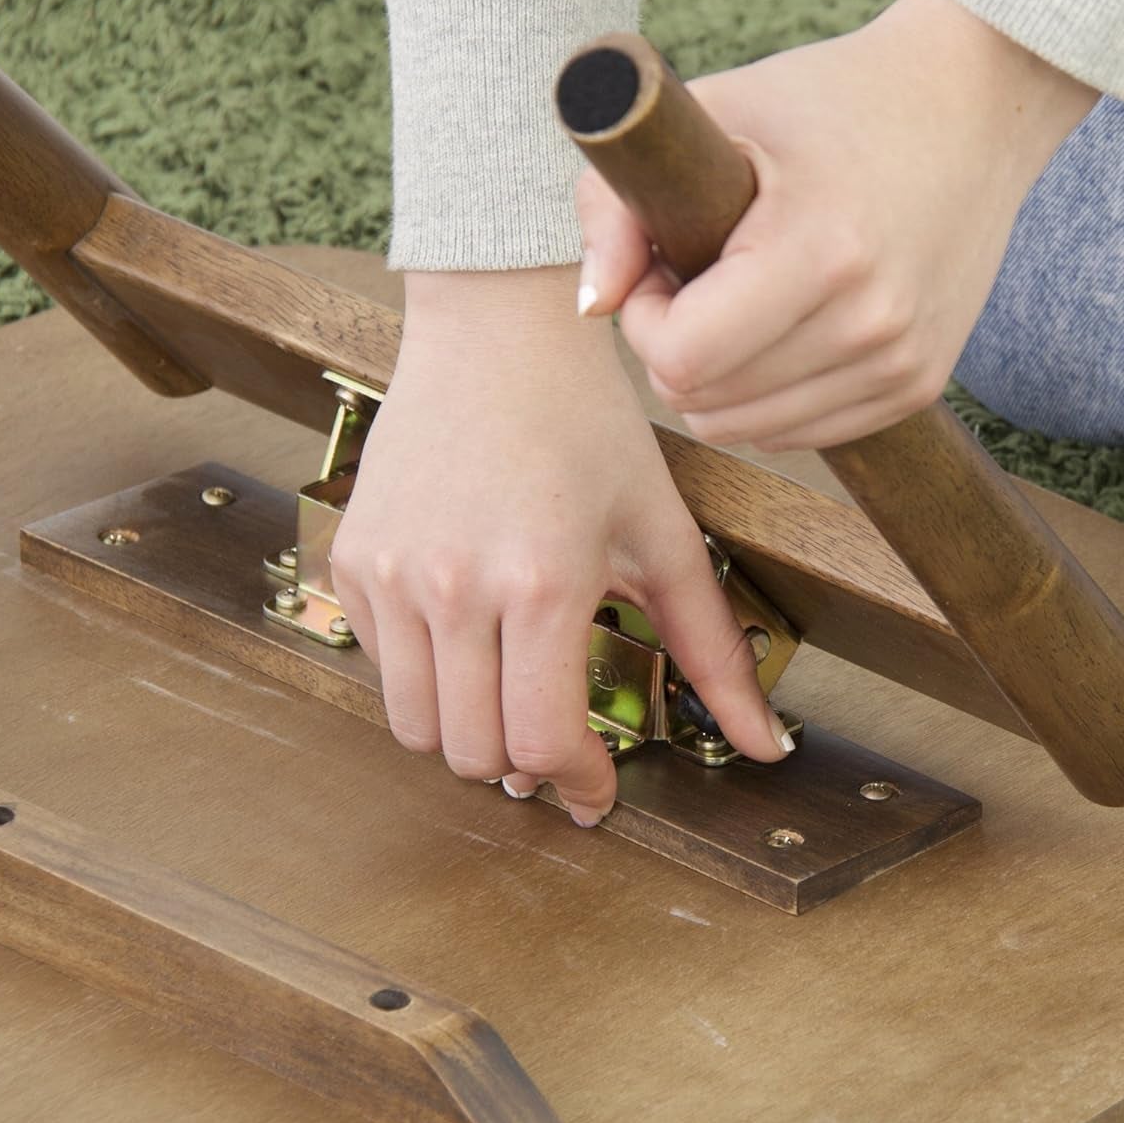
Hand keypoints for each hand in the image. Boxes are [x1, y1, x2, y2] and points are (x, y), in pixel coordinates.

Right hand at [330, 267, 792, 825]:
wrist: (497, 333)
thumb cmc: (590, 426)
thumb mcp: (663, 532)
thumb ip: (714, 648)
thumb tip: (768, 745)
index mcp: (542, 582)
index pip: (540, 743)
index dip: (576, 783)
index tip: (596, 788)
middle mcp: (454, 586)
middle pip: (472, 753)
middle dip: (524, 764)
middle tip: (557, 737)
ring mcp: (393, 572)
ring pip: (414, 726)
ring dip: (467, 730)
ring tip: (508, 690)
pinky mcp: (355, 556)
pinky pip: (378, 665)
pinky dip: (421, 675)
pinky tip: (465, 633)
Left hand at [574, 0, 1098, 449]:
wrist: (973, 104)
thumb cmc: (830, 98)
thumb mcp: (715, 114)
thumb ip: (618, 203)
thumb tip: (592, 306)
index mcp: (821, 252)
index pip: (681, 359)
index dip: (645, 318)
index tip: (664, 263)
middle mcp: (872, 324)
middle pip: (707, 404)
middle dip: (676, 346)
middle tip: (699, 273)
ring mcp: (902, 365)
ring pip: (749, 431)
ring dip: (722, 375)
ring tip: (745, 293)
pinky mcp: (918, 386)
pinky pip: (799, 431)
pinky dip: (769, 392)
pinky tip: (786, 321)